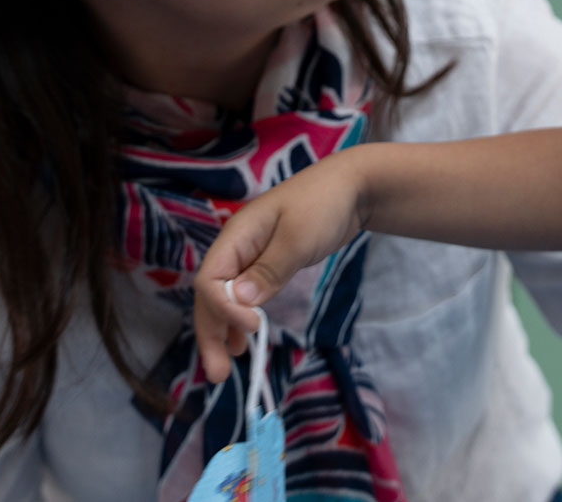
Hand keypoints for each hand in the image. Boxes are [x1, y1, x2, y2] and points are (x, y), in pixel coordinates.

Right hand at [192, 149, 368, 381]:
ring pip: (224, 300)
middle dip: (211, 333)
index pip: (210, 280)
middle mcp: (236, 249)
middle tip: (217, 375)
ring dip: (221, 332)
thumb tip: (240, 303)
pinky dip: (240, 320)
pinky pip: (243, 298)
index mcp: (236, 236)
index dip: (223, 309)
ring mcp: (250, 258)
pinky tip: (244, 342)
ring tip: (226, 367)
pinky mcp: (266, 265)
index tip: (255, 327)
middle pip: (210, 296)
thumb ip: (269, 270)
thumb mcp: (298, 237)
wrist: (351, 186)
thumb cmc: (323, 203)